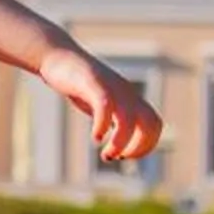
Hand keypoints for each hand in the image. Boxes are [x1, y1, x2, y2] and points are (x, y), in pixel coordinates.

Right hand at [38, 45, 161, 163]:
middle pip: (150, 124)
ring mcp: (111, 87)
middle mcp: (126, 93)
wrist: (59, 56)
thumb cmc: (79, 83)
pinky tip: (95, 137)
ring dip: (121, 143)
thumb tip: (118, 141)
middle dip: (139, 147)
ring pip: (129, 120)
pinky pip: (105, 107)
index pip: (154, 125)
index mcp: (131, 98)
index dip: (145, 145)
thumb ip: (113, 117)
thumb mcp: (101, 102)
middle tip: (118, 157)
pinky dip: (103, 126)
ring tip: (107, 155)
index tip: (125, 156)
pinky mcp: (93, 83)